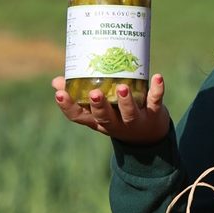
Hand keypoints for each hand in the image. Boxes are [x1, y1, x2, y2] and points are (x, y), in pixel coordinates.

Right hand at [52, 74, 170, 143]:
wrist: (149, 135)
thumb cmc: (117, 116)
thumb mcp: (97, 110)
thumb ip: (80, 95)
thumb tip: (56, 81)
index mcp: (98, 121)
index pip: (78, 117)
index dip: (67, 106)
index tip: (59, 93)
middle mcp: (115, 124)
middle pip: (104, 117)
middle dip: (99, 106)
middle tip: (94, 93)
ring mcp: (135, 120)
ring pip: (129, 113)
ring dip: (126, 101)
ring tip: (123, 87)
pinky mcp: (154, 113)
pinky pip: (155, 102)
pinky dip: (157, 90)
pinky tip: (157, 77)